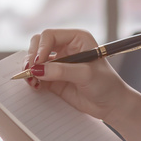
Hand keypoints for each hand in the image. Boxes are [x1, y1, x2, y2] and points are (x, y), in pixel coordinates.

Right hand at [24, 29, 139, 123]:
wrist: (111, 105)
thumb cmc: (106, 84)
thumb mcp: (86, 75)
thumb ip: (62, 71)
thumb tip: (38, 69)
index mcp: (77, 38)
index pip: (50, 36)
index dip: (41, 48)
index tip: (38, 62)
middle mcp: (66, 47)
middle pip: (38, 44)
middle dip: (32, 57)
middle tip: (30, 71)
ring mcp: (58, 63)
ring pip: (34, 59)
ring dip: (30, 68)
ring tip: (32, 80)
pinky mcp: (53, 78)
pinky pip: (36, 75)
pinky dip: (32, 79)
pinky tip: (36, 86)